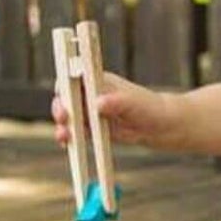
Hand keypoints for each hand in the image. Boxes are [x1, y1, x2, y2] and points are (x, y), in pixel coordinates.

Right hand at [51, 73, 178, 148]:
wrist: (159, 126)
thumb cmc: (148, 107)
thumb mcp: (133, 103)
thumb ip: (116, 102)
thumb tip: (98, 103)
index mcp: (98, 80)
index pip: (74, 76)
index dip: (64, 83)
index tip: (62, 93)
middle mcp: (91, 94)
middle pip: (67, 98)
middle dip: (61, 107)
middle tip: (63, 117)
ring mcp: (90, 111)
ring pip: (69, 117)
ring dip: (63, 125)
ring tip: (63, 135)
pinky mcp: (92, 128)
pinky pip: (76, 132)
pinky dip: (70, 138)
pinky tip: (67, 144)